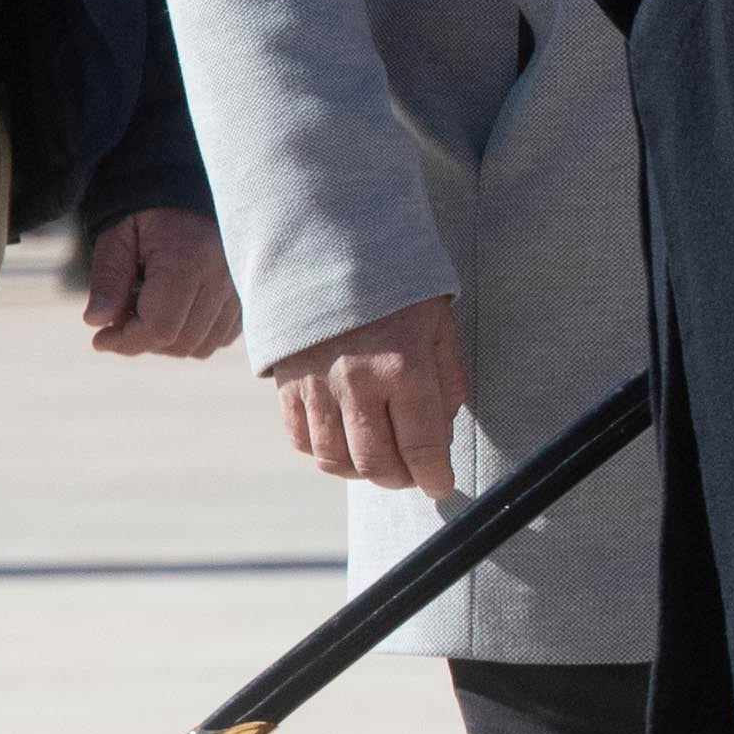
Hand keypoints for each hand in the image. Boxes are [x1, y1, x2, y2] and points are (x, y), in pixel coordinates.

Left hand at [83, 207, 241, 361]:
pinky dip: (194, 335)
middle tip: (120, 318)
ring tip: (147, 311)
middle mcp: (222, 277)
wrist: (190, 184)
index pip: (160, 327)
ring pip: (203, 345)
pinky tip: (174, 313)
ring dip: (169, 341)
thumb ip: (108, 279)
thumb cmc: (148, 210)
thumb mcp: (118, 237)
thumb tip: (96, 322)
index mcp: (188, 260)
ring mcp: (240, 288)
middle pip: (181, 342)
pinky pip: (222, 336)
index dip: (126, 342)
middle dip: (143, 341)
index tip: (100, 338)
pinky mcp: (247, 295)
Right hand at [269, 292, 471, 494]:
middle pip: (375, 462)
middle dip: (400, 479)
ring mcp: (316, 384)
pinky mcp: (286, 383)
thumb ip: (446, 385)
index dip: (434, 476)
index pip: (421, 445)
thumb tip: (440, 439)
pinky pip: (302, 440)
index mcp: (404, 365)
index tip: (440, 485)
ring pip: (335, 460)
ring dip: (361, 471)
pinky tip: (344, 441)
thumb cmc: (396, 289)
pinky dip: (324, 451)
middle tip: (412, 475)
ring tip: (379, 459)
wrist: (331, 247)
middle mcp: (357, 381)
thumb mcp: (440, 327)